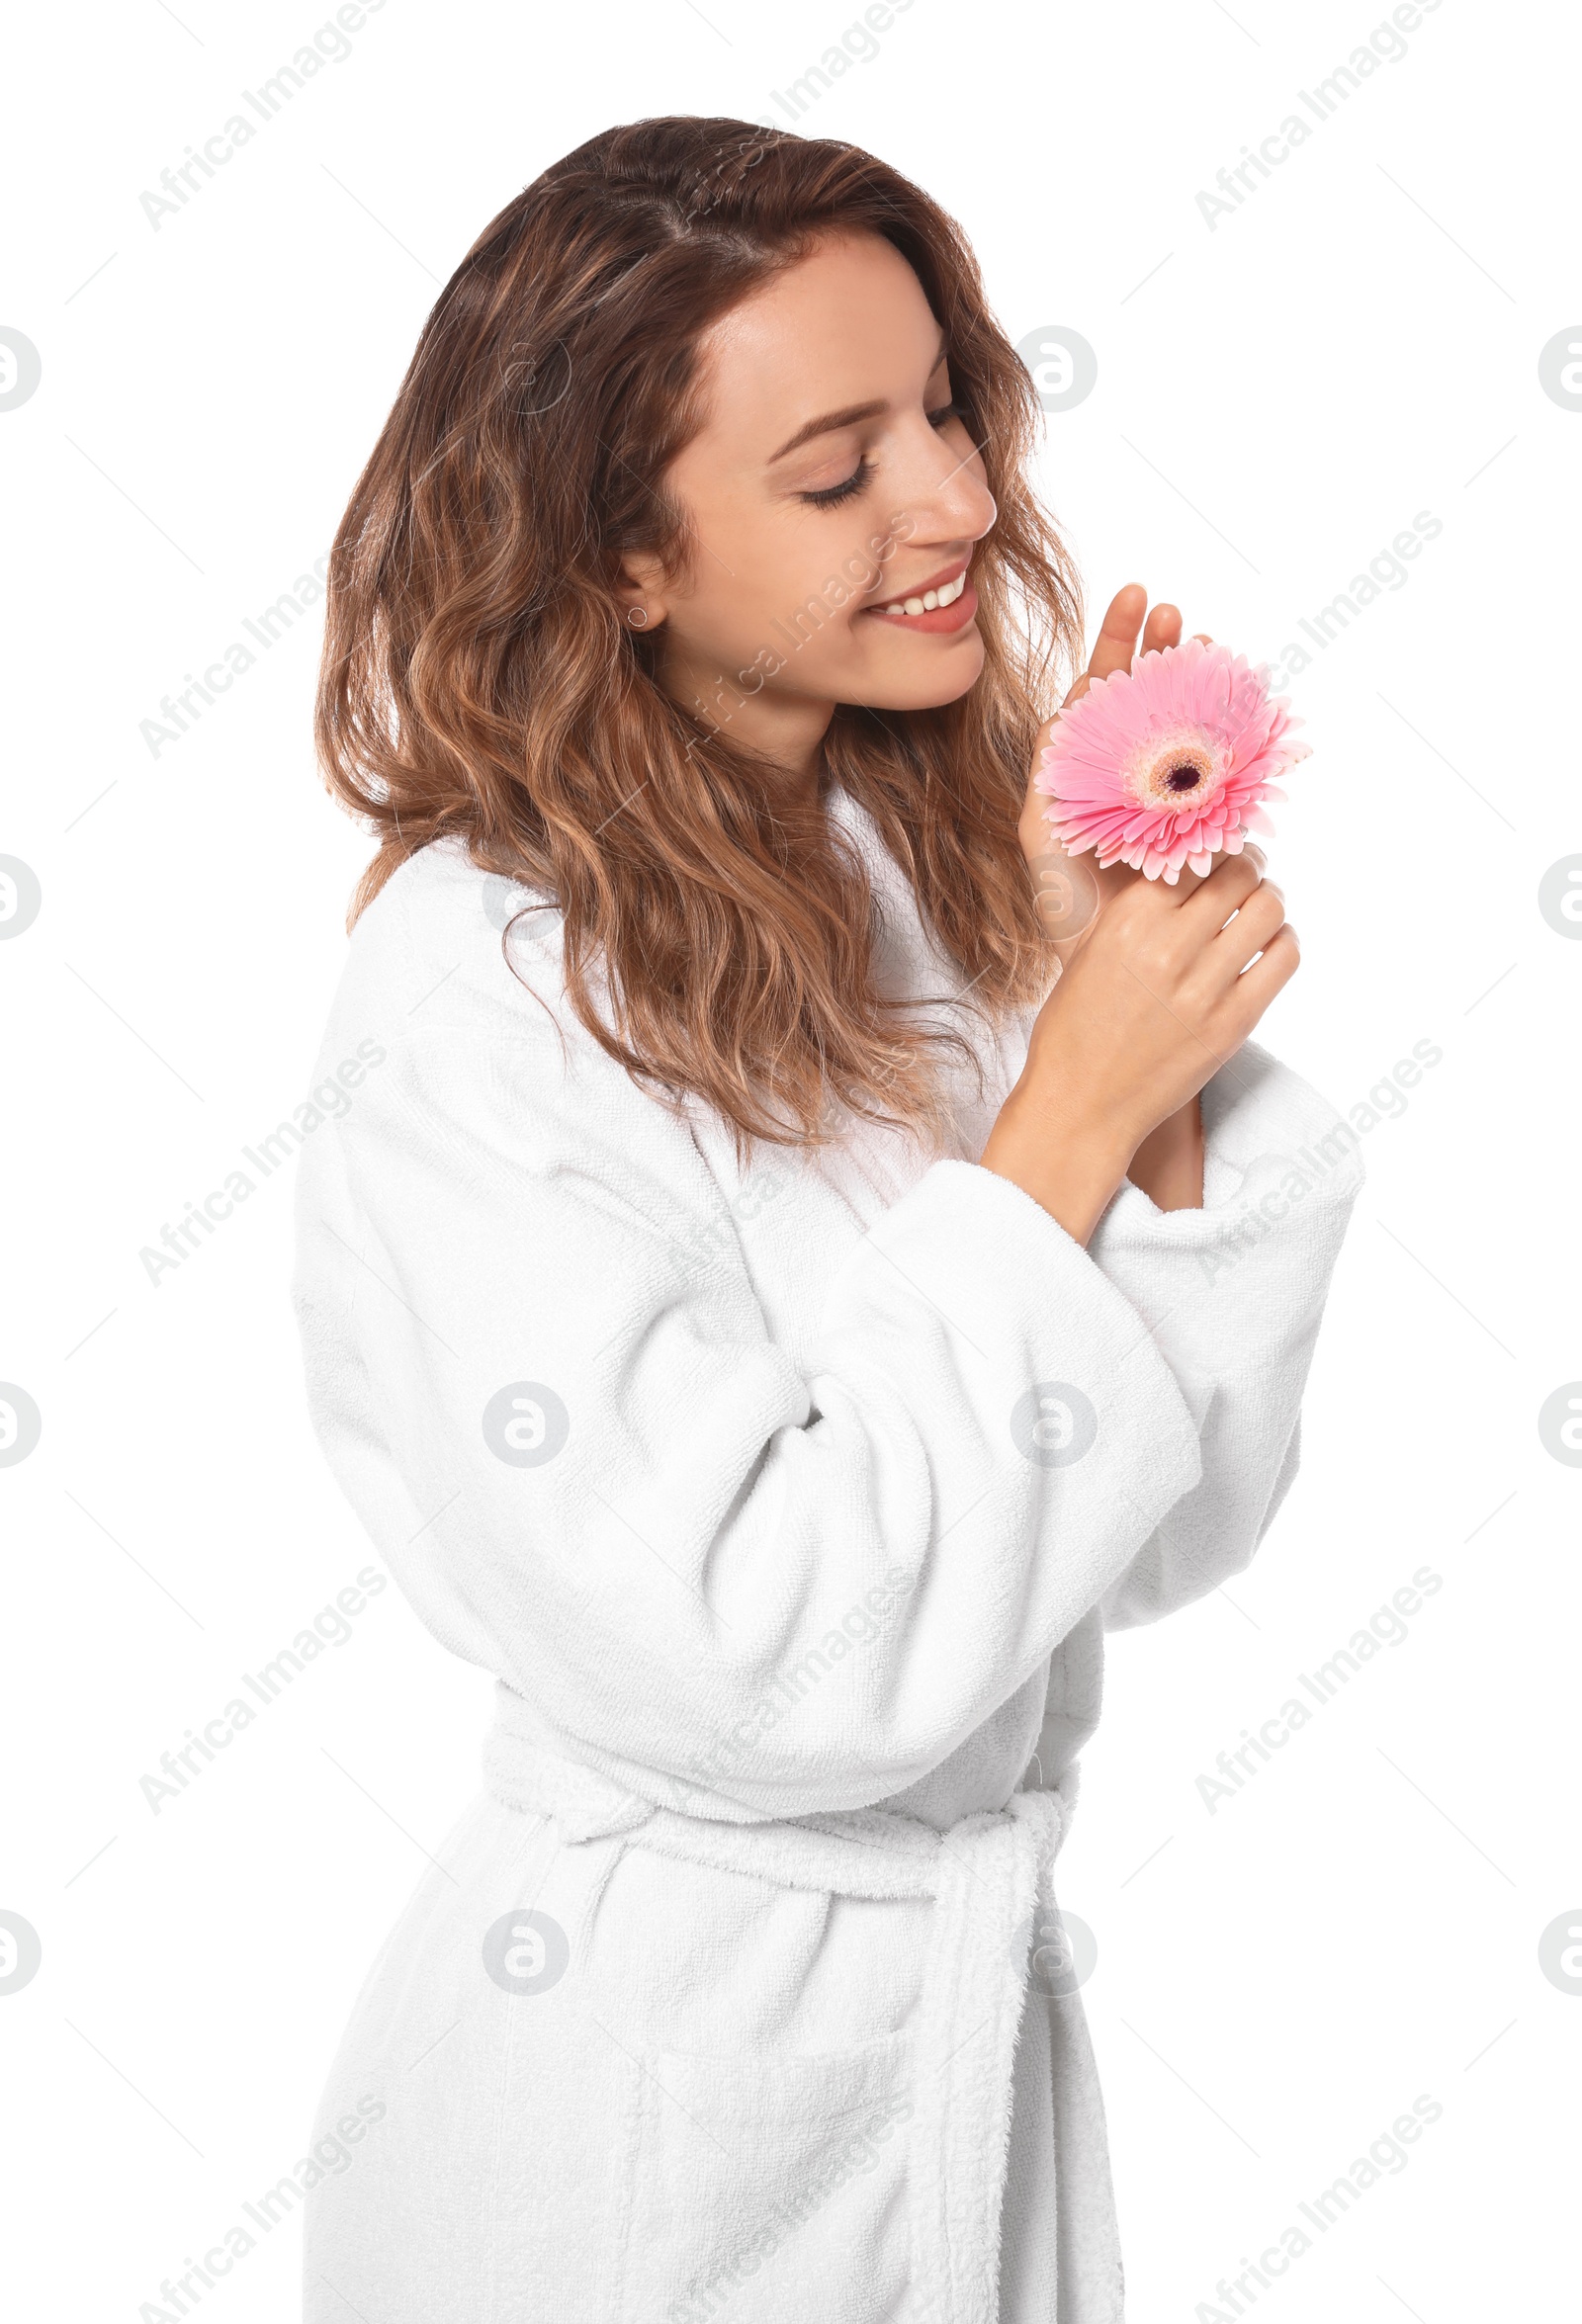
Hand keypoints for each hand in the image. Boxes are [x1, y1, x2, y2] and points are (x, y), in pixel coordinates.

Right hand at [983, 841, 1297, 1243]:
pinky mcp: (1234, 1023)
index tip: (1213, 852)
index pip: (1191, 853)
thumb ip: (1133, 910)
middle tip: (1246, 874)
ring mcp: (1204, 986)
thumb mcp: (1087, 953)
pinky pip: (1283, 958)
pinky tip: (1269, 947)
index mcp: (1125, 920)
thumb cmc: (1075, 1029)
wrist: (1081, 1107)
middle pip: (1238, 871)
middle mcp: (1167, 946)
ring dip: (1269, 900)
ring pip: (1269, 907)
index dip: (1208, 846)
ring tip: (1259, 909)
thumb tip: (1181, 868)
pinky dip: (1283, 942)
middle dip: (1248, 866)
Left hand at [1018, 582, 1211, 951]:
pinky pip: (1226, 763)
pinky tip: (1241, 703)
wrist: (1113, 959)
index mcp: (1094, 764)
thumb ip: (1048, 770)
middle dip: (1165, 647)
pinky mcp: (1214, 815)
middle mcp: (1138, 769)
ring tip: (1209, 645)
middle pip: (1153, 692)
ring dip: (1203, 681)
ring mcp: (1179, 789)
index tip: (1137, 597)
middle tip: (1178, 614)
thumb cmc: (1068, 901)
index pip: (1106, 688)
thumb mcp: (1043, 831)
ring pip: (1193, 720)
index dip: (1120, 640)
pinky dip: (1235, 731)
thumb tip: (1063, 710)